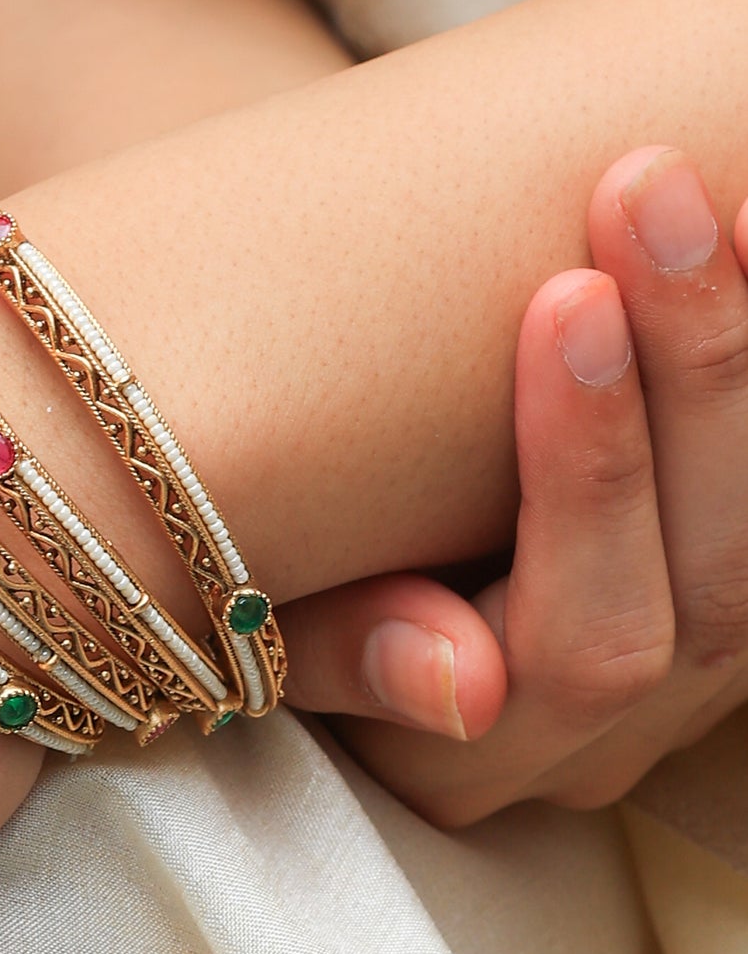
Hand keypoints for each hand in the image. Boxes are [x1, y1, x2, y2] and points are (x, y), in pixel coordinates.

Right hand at [277, 145, 747, 827]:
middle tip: (650, 194)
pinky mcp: (707, 613)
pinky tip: (742, 253)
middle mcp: (594, 744)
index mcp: (465, 759)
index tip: (565, 295)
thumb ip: (342, 651)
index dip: (591, 476)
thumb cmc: (256, 572)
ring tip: (720, 201)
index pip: (574, 643)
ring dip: (741, 369)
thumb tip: (465, 679)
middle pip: (708, 594)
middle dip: (694, 381)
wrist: (306, 564)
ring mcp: (673, 692)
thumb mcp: (256, 618)